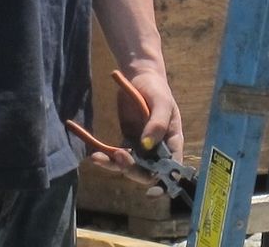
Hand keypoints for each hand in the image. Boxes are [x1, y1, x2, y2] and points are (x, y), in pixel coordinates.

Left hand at [98, 66, 184, 195]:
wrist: (140, 77)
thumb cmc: (156, 88)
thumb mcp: (161, 101)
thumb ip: (157, 123)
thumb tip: (147, 146)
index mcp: (173, 141)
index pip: (171, 169)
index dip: (164, 184)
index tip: (151, 190)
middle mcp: (158, 149)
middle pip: (148, 172)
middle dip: (133, 170)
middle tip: (119, 155)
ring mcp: (142, 147)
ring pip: (131, 167)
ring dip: (116, 166)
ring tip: (99, 158)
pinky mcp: (127, 142)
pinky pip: (117, 156)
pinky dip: (106, 158)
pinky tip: (95, 155)